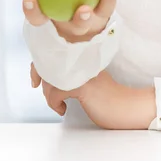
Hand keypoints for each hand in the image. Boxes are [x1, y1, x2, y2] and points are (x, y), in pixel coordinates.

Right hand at [20, 0, 117, 42]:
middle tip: (83, 10)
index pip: (40, 20)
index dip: (33, 12)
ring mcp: (97, 15)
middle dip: (82, 19)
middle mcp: (78, 23)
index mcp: (55, 18)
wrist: (81, 4)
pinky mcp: (109, 2)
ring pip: (104, 9)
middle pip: (80, 26)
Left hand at [30, 64, 155, 128]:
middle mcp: (81, 57)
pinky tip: (63, 109)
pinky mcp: (81, 86)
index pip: (52, 50)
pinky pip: (55, 94)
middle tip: (42, 91)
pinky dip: (55, 105)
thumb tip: (44, 74)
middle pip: (47, 63)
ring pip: (49, 80)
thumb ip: (70, 70)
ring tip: (60, 103)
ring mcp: (81, 70)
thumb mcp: (85, 77)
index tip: (35, 80)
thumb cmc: (105, 94)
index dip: (39, 64)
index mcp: (83, 53)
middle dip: (39, 78)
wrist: (125, 106)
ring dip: (49, 96)